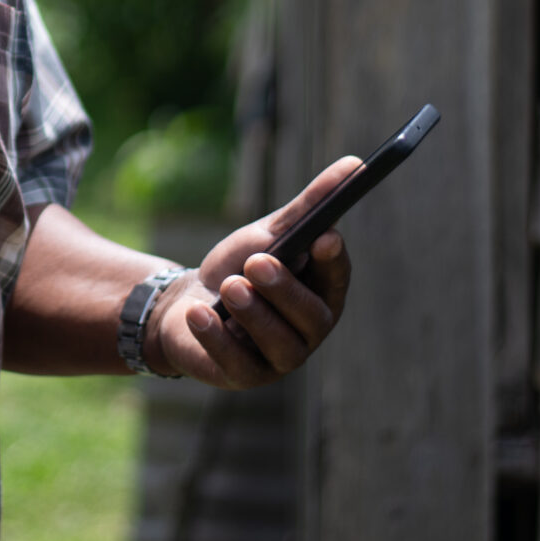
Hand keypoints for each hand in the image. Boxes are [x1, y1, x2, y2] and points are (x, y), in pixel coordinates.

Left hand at [145, 154, 357, 388]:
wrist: (184, 306)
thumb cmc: (238, 268)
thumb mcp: (270, 234)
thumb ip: (310, 206)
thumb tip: (355, 164)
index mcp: (322, 293)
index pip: (338, 279)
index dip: (333, 261)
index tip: (323, 236)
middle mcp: (308, 332)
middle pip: (311, 316)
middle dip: (284, 289)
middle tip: (257, 261)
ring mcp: (278, 359)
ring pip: (279, 343)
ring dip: (253, 312)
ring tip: (228, 286)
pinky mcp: (244, 376)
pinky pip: (236, 362)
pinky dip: (216, 336)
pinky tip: (198, 313)